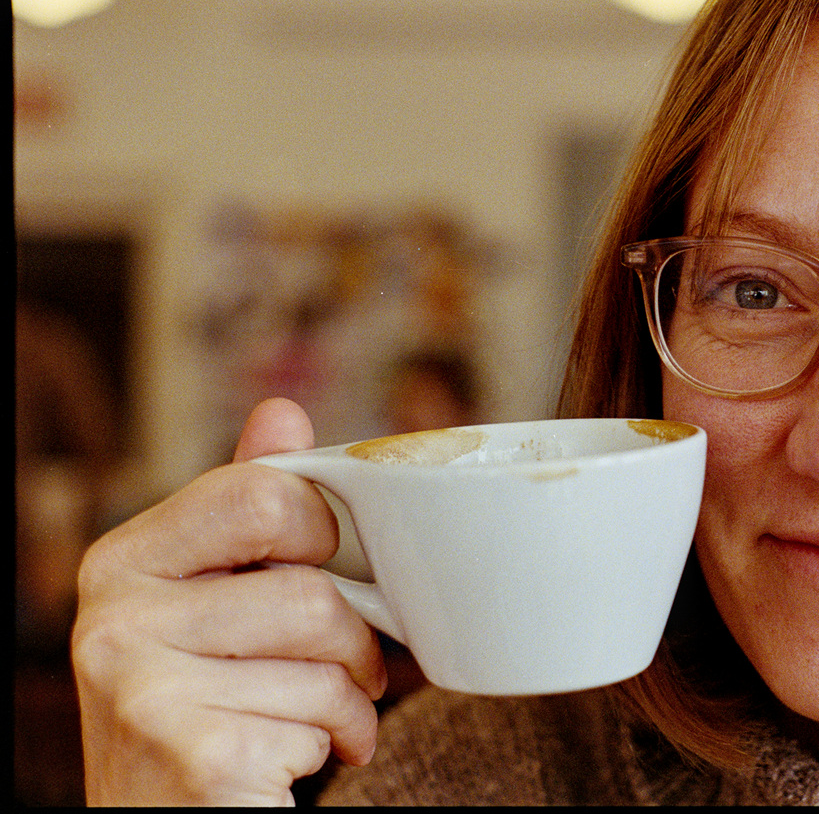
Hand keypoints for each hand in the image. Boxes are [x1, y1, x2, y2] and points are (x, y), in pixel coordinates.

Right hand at [72, 398, 387, 804]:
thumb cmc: (211, 709)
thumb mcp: (219, 602)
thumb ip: (248, 512)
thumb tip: (280, 412)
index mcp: (123, 562)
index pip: (264, 492)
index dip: (325, 533)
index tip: (328, 569)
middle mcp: (111, 621)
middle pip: (310, 584)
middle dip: (354, 632)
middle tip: (348, 664)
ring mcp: (142, 691)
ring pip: (327, 656)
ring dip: (351, 698)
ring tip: (324, 719)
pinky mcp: (192, 756)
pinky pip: (320, 721)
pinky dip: (336, 744)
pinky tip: (297, 760)